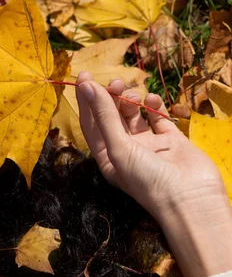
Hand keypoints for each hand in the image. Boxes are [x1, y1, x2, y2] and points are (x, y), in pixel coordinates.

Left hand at [75, 71, 228, 225]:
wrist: (191, 200)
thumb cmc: (147, 180)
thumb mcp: (119, 147)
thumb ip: (104, 115)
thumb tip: (86, 87)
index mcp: (106, 156)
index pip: (91, 122)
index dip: (86, 99)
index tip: (84, 76)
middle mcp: (125, 150)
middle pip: (111, 116)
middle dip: (111, 98)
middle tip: (116, 83)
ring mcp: (148, 145)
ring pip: (134, 115)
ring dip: (131, 101)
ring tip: (134, 95)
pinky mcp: (171, 140)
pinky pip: (158, 118)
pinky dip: (154, 107)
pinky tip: (152, 101)